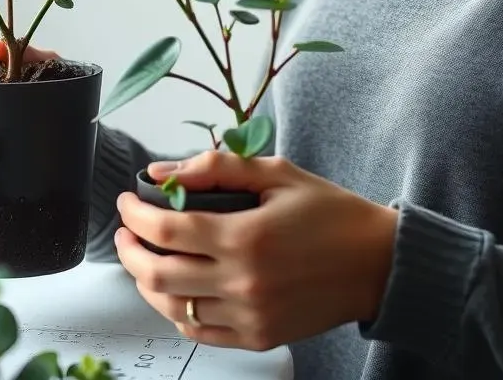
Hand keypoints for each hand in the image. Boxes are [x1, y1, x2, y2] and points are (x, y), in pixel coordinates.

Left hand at [113, 150, 397, 351]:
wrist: (377, 263)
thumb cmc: (330, 213)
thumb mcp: (276, 173)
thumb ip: (216, 168)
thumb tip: (162, 171)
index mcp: (245, 236)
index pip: (166, 230)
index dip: (135, 214)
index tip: (126, 201)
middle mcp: (242, 282)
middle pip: (158, 274)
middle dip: (129, 249)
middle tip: (125, 231)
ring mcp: (249, 315)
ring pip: (173, 307)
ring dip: (147, 281)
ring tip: (143, 257)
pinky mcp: (259, 336)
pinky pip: (200, 332)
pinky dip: (176, 312)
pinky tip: (174, 290)